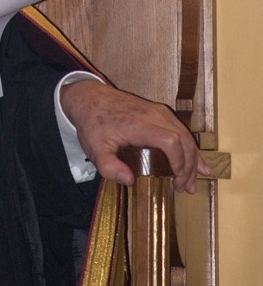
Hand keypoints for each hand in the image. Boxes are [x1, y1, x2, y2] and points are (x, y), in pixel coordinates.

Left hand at [59, 80, 210, 192]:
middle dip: (188, 166)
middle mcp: (154, 115)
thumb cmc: (92, 122)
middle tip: (185, 188)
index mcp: (140, 124)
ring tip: (191, 182)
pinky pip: (180, 129)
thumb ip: (109, 167)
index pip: (171, 142)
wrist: (88, 97)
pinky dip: (189, 146)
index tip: (177, 181)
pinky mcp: (158, 111)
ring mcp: (158, 111)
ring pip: (185, 134)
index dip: (180, 163)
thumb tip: (130, 181)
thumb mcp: (94, 148)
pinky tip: (197, 161)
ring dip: (192, 158)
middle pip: (183, 140)